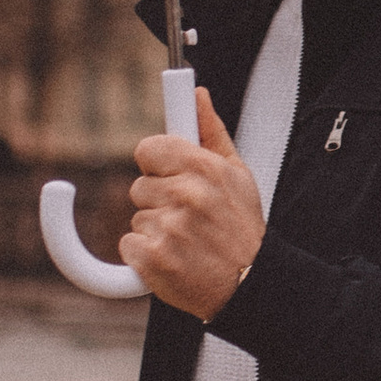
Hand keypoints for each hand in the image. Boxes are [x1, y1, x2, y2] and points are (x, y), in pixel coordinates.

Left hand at [121, 90, 268, 318]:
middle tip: (189, 220)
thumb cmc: (242, 230)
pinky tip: (174, 259)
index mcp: (205, 169)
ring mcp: (169, 228)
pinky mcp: (153, 258)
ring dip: (155, 231)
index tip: (168, 176)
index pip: (149, 149)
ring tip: (188, 243)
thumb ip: (211, 133)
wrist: (251, 286)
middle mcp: (186, 195)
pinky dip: (145, 256)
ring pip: (137, 218)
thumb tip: (197, 95)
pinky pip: (129, 246)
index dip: (156, 165)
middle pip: (140, 187)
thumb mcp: (238, 175)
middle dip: (158, 202)